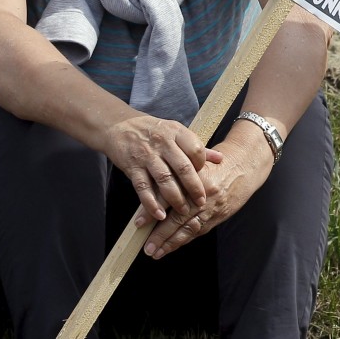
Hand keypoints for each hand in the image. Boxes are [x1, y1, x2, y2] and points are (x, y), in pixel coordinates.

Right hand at [102, 113, 223, 222]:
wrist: (119, 125)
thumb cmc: (153, 130)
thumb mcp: (176, 132)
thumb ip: (197, 146)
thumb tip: (220, 158)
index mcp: (176, 132)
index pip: (196, 150)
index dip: (202, 165)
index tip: (205, 177)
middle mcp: (163, 143)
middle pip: (182, 168)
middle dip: (193, 188)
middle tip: (201, 202)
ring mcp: (147, 155)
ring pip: (164, 179)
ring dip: (175, 198)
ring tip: (184, 211)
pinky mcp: (132, 167)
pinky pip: (143, 188)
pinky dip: (151, 203)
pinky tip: (159, 214)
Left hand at [139, 130, 272, 259]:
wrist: (246, 164)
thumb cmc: (217, 161)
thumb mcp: (196, 163)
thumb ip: (177, 177)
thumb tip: (152, 195)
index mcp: (195, 178)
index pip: (169, 197)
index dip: (153, 211)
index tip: (138, 223)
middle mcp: (203, 195)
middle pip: (178, 218)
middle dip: (161, 235)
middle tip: (147, 247)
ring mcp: (213, 207)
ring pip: (189, 229)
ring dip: (172, 243)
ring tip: (156, 252)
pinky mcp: (220, 215)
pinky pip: (200, 230)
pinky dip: (185, 239)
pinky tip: (174, 246)